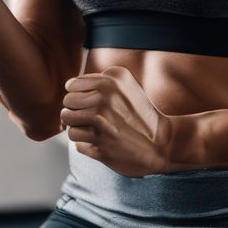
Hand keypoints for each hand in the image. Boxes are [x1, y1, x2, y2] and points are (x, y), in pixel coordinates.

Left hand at [61, 65, 176, 176]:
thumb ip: (98, 78)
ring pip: (69, 125)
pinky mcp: (100, 148)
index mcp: (108, 83)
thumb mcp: (125, 83)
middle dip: (76, 111)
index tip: (89, 101)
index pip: (71, 86)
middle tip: (90, 117)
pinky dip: (86, 144)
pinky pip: (77, 144)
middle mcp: (102, 102)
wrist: (161, 143)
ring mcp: (100, 126)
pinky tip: (100, 142)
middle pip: (67, 105)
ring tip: (92, 129)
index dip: (78, 94)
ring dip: (78, 129)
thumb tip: (70, 87)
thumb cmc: (139, 112)